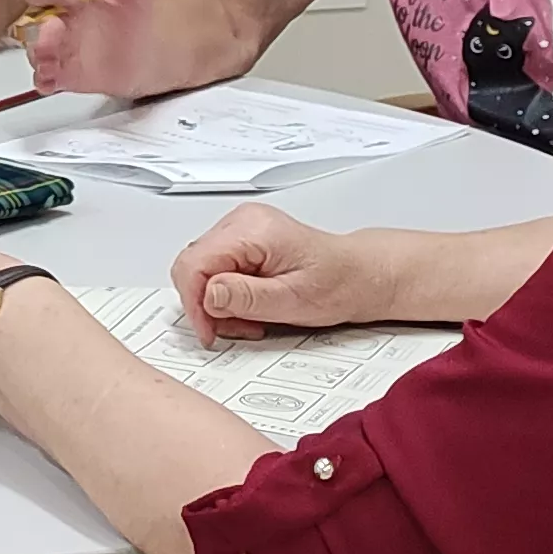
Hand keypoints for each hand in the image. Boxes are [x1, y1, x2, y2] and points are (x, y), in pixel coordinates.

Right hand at [22, 0, 162, 97]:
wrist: (147, 52)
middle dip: (40, 28)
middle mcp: (60, 23)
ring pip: (35, 51)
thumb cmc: (131, 20)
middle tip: (53, 29)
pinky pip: (45, 79)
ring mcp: (61, 49)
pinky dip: (44, 80)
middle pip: (34, 22)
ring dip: (40, 55)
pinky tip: (51, 81)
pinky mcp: (66, 75)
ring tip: (50, 60)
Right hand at [170, 206, 368, 339]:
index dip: (194, 303)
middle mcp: (242, 221)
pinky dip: (225, 296)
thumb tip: (208, 294)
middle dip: (207, 305)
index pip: (194, 263)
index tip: (209, 331)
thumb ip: (247, 297)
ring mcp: (240, 229)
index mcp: (253, 229)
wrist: (360, 275)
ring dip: (217, 303)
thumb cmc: (339, 283)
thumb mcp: (293, 300)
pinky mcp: (241, 241)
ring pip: (201, 270)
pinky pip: (214, 270)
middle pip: (193, 266)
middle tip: (235, 328)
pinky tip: (249, 306)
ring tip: (250, 318)